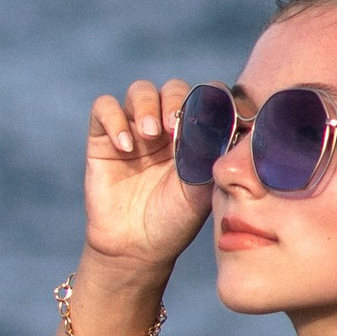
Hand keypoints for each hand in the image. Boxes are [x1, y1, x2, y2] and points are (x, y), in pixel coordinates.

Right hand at [81, 80, 210, 285]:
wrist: (136, 247)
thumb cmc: (173, 220)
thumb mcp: (201, 190)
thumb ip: (213, 156)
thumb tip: (233, 123)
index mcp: (194, 134)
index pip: (204, 97)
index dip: (209, 98)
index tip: (212, 119)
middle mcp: (165, 127)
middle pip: (172, 88)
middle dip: (175, 100)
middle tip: (174, 126)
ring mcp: (133, 130)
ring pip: (139, 91)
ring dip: (146, 105)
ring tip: (150, 134)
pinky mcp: (103, 138)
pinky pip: (104, 107)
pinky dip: (114, 119)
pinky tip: (126, 146)